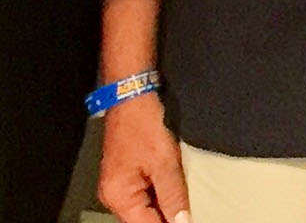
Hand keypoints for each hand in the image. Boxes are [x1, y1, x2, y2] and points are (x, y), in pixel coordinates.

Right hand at [96, 93, 191, 222]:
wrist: (132, 95)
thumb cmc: (142, 122)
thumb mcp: (164, 162)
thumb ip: (173, 196)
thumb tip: (182, 222)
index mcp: (119, 196)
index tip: (188, 221)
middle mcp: (114, 195)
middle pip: (144, 219)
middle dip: (168, 217)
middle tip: (190, 214)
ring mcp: (120, 185)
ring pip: (146, 208)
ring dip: (165, 207)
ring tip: (187, 205)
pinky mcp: (128, 175)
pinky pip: (146, 194)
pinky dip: (161, 195)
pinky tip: (178, 193)